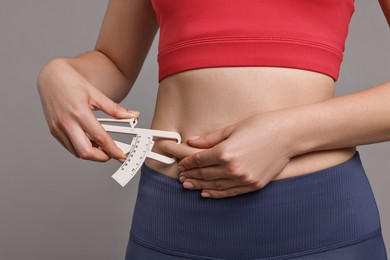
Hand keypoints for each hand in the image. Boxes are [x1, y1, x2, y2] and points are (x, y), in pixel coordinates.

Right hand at [37, 58, 138, 161]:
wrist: (51, 77)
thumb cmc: (72, 82)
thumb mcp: (97, 94)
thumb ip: (115, 109)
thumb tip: (133, 115)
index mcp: (80, 112)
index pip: (99, 137)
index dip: (112, 150)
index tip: (121, 155)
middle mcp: (67, 122)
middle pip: (85, 152)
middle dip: (101, 157)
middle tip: (112, 154)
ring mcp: (58, 128)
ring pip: (76, 152)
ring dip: (91, 153)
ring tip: (101, 144)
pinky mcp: (53, 130)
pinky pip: (69, 146)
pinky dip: (81, 148)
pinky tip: (89, 140)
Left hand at [177, 113, 294, 197]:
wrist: (289, 135)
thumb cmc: (262, 126)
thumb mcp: (233, 128)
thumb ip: (211, 138)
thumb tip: (192, 142)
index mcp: (225, 152)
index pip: (199, 160)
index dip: (188, 163)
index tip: (182, 164)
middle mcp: (232, 168)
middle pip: (205, 174)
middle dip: (191, 175)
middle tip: (181, 177)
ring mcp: (243, 179)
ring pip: (215, 186)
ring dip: (200, 186)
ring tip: (189, 186)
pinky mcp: (253, 185)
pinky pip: (230, 192)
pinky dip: (216, 194)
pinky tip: (207, 193)